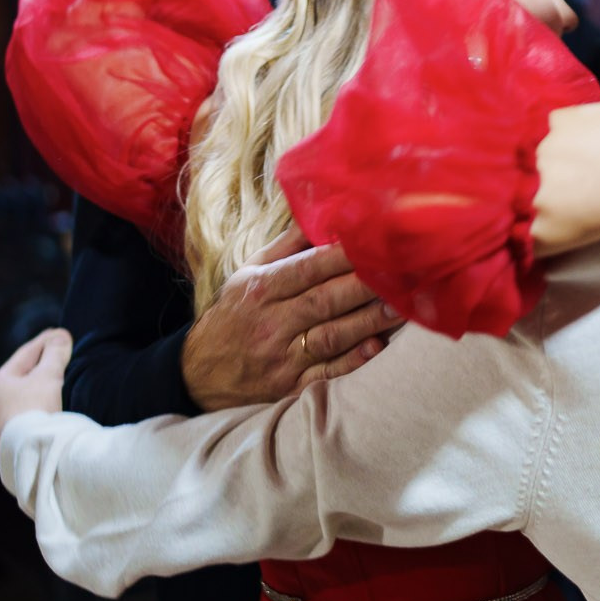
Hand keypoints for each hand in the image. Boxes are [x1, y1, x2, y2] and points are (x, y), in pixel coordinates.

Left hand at [0, 328, 70, 447]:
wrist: (31, 452)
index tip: (60, 334)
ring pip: (24, 395)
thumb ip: (55, 354)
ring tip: (58, 378)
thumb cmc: (35, 408)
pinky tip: (50, 404)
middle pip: (22, 375)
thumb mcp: (48, 376)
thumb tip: (61, 335)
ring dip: (40, 385)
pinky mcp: (12, 437)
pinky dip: (39, 403)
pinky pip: (27, 412)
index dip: (44, 342)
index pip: (24, 355)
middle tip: (60, 352)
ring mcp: (0, 422)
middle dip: (41, 364)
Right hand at [181, 223, 398, 409]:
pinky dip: (352, 360)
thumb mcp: (247, 273)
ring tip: (400, 307)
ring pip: (330, 336)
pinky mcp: (291, 385)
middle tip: (400, 273)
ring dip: (367, 322)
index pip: (307, 268)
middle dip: (363, 286)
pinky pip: (326, 373)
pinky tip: (377, 347)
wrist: (199, 374)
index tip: (372, 242)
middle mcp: (271, 322)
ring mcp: (282, 356)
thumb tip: (317, 215)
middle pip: (324, 301)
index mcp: (261, 289)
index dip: (341, 256)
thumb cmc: (234, 314)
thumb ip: (285, 247)